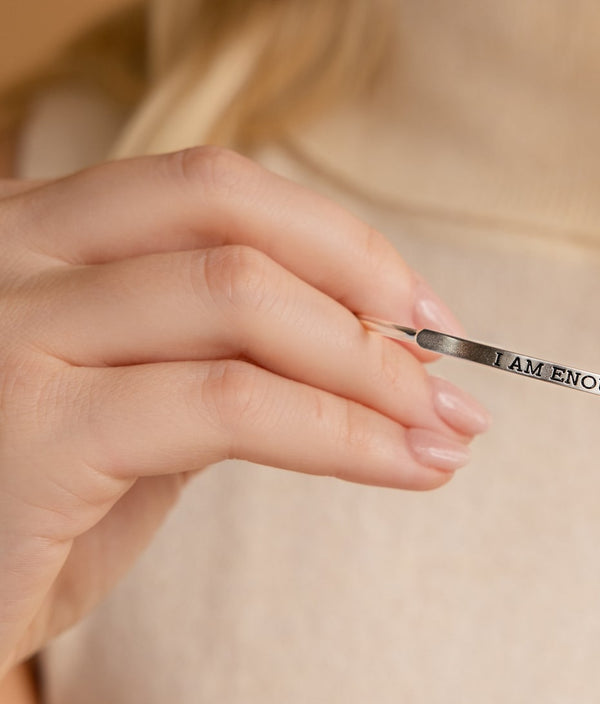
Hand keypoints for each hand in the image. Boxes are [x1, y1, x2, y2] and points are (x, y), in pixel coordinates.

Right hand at [0, 146, 487, 673]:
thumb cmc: (21, 511)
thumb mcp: (125, 410)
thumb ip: (215, 357)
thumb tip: (365, 342)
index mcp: (36, 233)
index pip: (213, 192)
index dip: (337, 240)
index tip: (425, 309)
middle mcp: (9, 253)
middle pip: (228, 214)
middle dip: (366, 286)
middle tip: (450, 368)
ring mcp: (8, 334)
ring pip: (239, 302)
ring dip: (372, 368)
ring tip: (446, 427)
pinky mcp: (29, 433)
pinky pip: (227, 406)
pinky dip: (341, 432)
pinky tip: (406, 463)